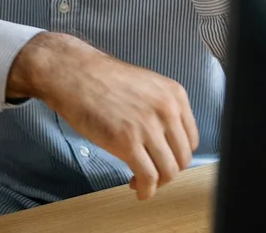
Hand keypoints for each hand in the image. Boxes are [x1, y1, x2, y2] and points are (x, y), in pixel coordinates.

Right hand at [7, 32, 198, 200]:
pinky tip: (135, 187)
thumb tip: (165, 140)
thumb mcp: (145, 86)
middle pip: (182, 158)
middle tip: (153, 174)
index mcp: (174, 95)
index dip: (178, 156)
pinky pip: (148, 177)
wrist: (74, 74)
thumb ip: (160, 109)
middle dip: (168, 172)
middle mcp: (167, 110)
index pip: (191, 140)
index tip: (165, 160)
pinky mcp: (127, 142)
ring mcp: (148, 127)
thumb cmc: (101, 78)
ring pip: (168, 171)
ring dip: (157, 183)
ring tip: (141, 182)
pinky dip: (145, 190)